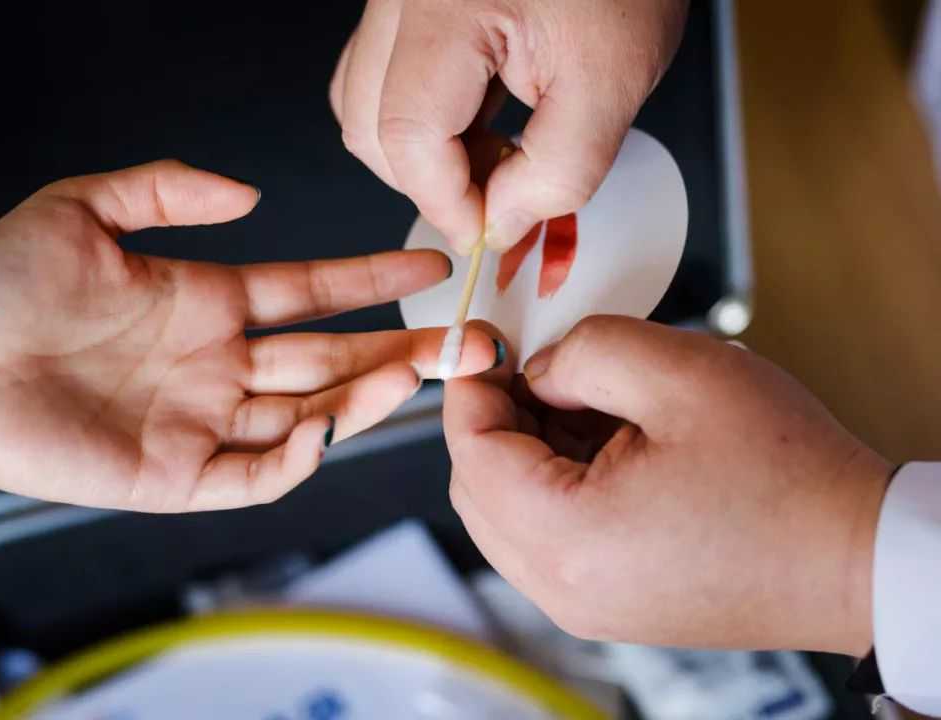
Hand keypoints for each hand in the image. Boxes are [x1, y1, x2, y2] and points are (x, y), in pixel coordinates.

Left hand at [0, 160, 498, 514]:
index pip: (313, 293)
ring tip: (419, 375)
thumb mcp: (81, 209)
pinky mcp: (178, 477)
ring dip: (367, 400)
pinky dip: (298, 459)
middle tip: (468, 341)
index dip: (372, 278)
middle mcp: (217, 366)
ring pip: (309, 415)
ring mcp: (203, 423)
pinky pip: (257, 475)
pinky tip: (326, 430)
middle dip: (403, 351)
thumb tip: (246, 193)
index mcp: (207, 305)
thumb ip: (165, 189)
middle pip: (331, 360)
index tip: (427, 264)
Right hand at [329, 0, 687, 253]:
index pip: (408, 133)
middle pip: (368, 123)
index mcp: (448, 6)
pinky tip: (478, 119)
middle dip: (428, 180)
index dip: (445, 201)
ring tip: (493, 151)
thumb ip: (560, 170)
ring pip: (364, 102)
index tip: (484, 233)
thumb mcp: (614, 83)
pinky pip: (384, 75)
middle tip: (497, 194)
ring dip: (421, 152)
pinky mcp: (410, 4)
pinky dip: (423, 118)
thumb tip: (499, 223)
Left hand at [444, 316, 892, 655]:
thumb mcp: (682, 372)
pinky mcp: (609, 603)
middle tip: (540, 367)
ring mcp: (583, 605)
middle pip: (477, 486)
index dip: (471, 383)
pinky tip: (609, 444)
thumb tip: (538, 370)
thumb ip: (585, 350)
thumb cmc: (788, 476)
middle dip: (497, 417)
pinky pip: (547, 536)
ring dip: (528, 449)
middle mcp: (561, 588)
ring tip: (589, 403)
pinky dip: (556, 483)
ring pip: (507, 513)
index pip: (469, 450)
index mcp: (565, 536)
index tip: (491, 342)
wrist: (858, 558)